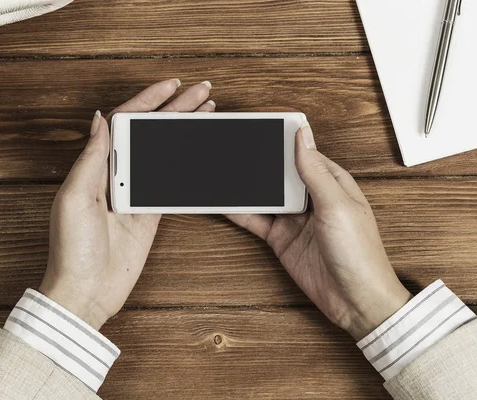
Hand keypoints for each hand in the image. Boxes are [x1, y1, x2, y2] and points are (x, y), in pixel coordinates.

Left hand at [40, 79, 215, 329]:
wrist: (86, 290)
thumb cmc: (72, 249)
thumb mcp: (74, 198)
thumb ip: (91, 158)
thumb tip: (99, 119)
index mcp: (94, 167)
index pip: (124, 122)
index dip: (148, 101)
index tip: (172, 86)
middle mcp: (114, 176)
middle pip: (149, 133)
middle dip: (176, 110)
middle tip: (202, 93)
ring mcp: (133, 194)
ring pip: (162, 153)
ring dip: (183, 132)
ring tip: (206, 114)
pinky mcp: (148, 215)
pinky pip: (169, 183)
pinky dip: (184, 165)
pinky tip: (197, 151)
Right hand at [227, 123, 411, 339]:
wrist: (355, 301)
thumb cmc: (360, 253)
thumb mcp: (336, 205)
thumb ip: (314, 171)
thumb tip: (303, 136)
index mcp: (332, 183)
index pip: (303, 154)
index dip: (283, 142)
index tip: (261, 128)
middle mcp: (312, 199)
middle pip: (280, 174)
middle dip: (259, 164)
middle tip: (233, 150)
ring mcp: (295, 219)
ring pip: (265, 196)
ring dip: (246, 187)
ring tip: (223, 173)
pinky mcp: (281, 239)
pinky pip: (256, 220)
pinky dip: (240, 212)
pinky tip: (225, 203)